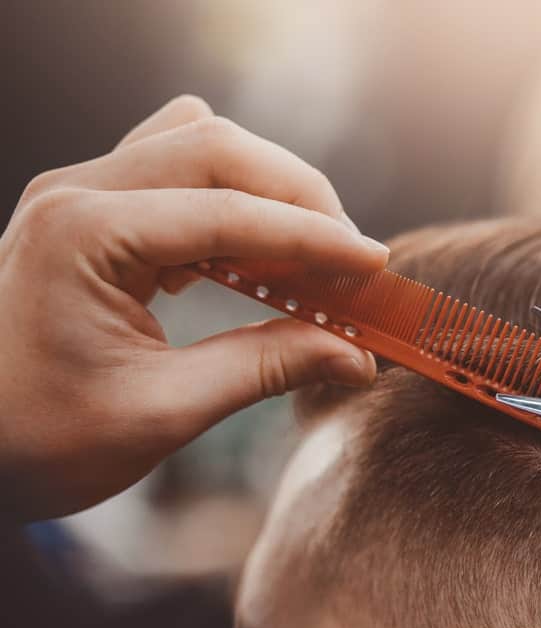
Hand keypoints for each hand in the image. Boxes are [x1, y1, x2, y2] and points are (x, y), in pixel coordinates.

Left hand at [0, 96, 388, 520]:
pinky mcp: (88, 212)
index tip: (375, 266)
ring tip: (304, 251)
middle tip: (348, 259)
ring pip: (197, 143)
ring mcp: (79, 195)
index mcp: (85, 235)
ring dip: (263, 187)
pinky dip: (228, 201)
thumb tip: (355, 358)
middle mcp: (78, 193)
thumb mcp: (161, 411)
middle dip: (298, 197)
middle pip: (218, 147)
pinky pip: (174, 171)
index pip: (232, 215)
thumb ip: (266, 368)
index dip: (316, 240)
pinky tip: (246, 256)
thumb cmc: (33, 440)